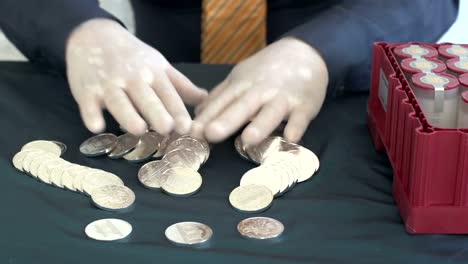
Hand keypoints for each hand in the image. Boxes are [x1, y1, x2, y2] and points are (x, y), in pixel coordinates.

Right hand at [66, 19, 206, 135]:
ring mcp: (108, 84)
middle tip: (168, 128)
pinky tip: (96, 127)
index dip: (178, 111)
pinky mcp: (86, 90)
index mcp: (153, 73)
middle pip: (146, 98)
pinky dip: (91, 114)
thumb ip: (181, 85)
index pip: (168, 94)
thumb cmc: (133, 57)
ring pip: (119, 101)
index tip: (188, 127)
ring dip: (128, 115)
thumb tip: (205, 99)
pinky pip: (88, 104)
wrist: (94, 37)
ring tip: (139, 129)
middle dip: (157, 112)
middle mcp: (132, 78)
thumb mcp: (159, 65)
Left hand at [192, 37, 327, 144]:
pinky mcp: (305, 105)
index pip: (222, 101)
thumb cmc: (268, 71)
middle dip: (226, 120)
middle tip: (211, 134)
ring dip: (259, 125)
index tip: (191, 131)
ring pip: (270, 112)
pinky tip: (290, 139)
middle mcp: (261, 91)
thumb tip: (197, 114)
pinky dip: (296, 127)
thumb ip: (220, 96)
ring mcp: (284, 98)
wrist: (306, 53)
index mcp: (242, 84)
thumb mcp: (241, 77)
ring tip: (247, 140)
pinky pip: (300, 118)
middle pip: (242, 106)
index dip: (206, 117)